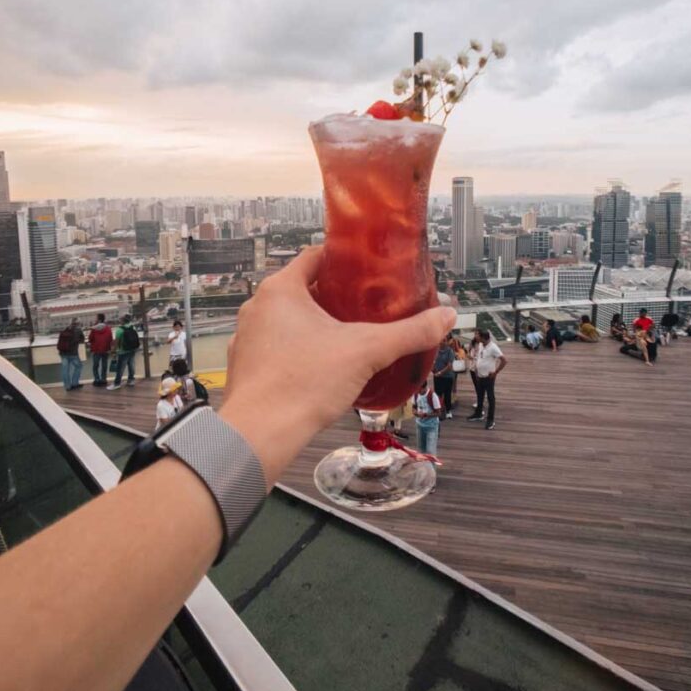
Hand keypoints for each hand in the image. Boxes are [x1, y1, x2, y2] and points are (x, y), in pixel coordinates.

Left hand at [220, 248, 455, 486]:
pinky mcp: (247, 366)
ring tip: (348, 337)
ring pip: (289, 320)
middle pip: (304, 289)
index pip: (314, 256)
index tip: (365, 267)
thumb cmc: (300, 385)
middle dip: (335, 297)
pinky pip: (278, 348)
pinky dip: (299, 351)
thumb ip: (408, 333)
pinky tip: (322, 367)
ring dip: (316, 325)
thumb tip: (443, 317)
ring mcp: (248, 338)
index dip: (344, 259)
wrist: (260, 433)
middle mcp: (258, 308)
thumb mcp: (366, 351)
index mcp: (280, 290)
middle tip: (366, 305)